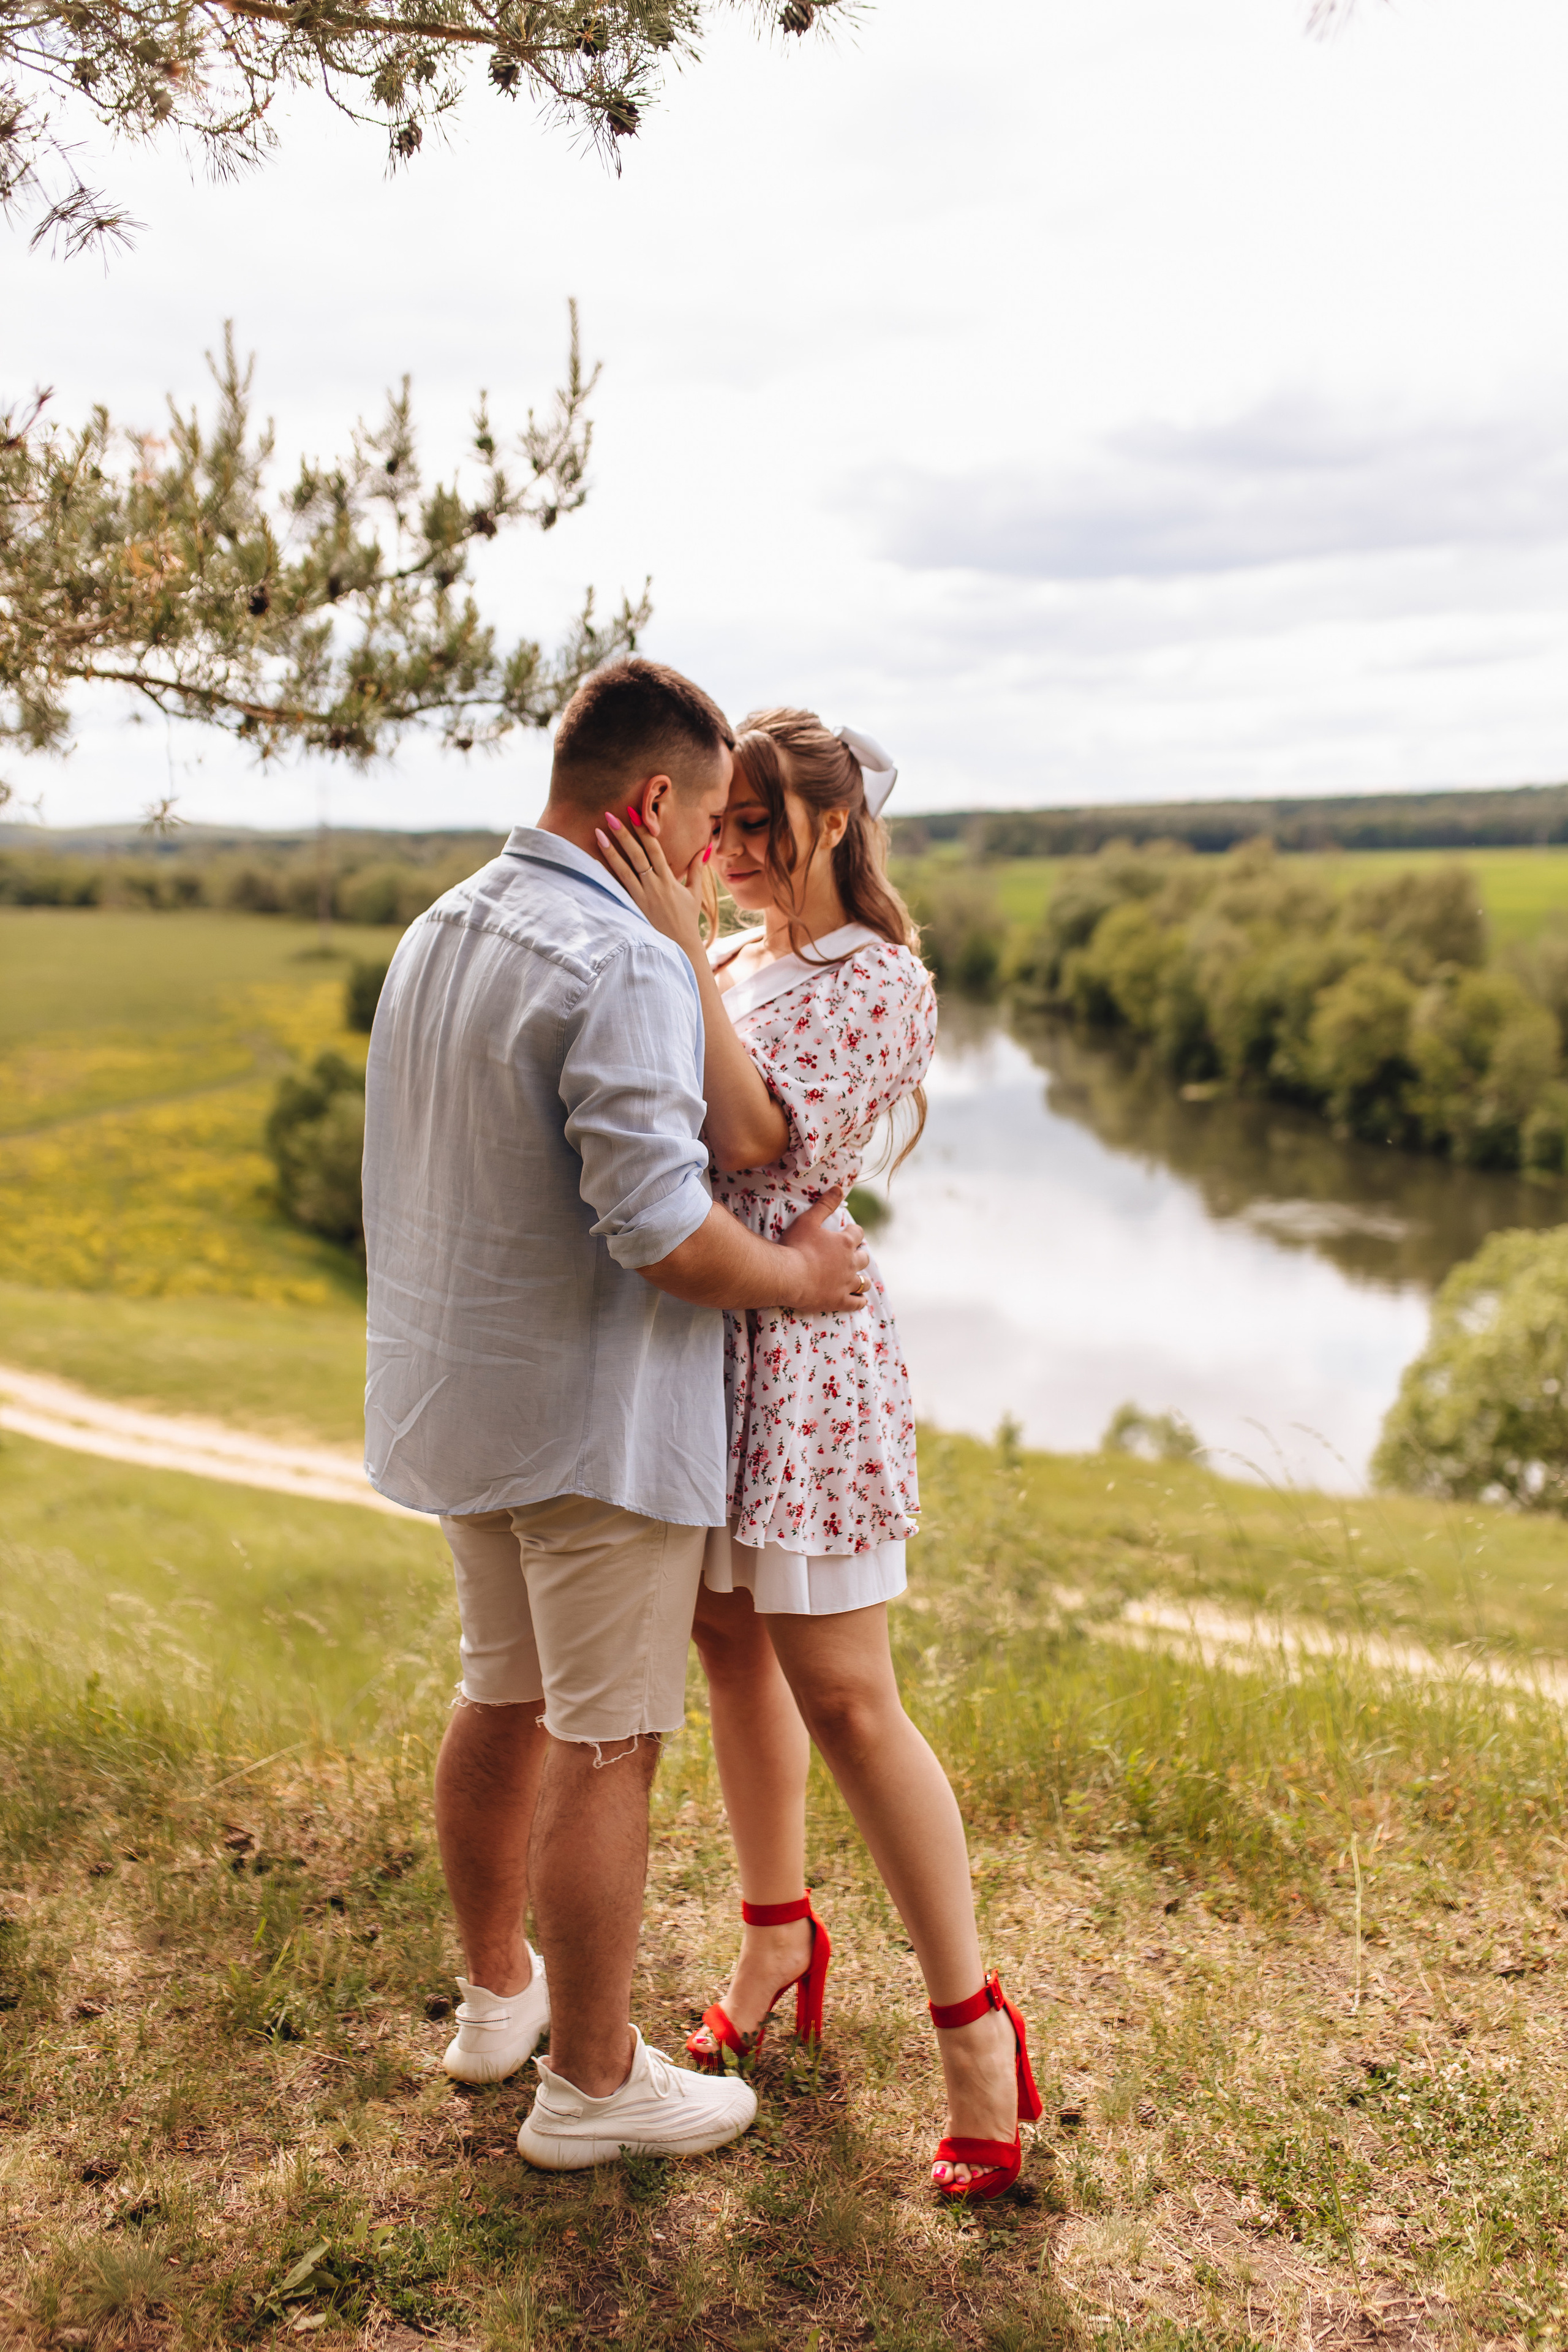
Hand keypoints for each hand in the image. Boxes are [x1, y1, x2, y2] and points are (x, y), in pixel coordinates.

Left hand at [595, 808, 705, 957]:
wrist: (678, 946)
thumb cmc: (686, 919)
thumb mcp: (694, 893)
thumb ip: (697, 870)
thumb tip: (705, 849)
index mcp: (669, 880)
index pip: (655, 850)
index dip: (644, 831)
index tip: (635, 814)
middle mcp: (654, 886)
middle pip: (637, 855)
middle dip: (624, 834)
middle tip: (611, 816)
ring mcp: (641, 897)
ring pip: (623, 870)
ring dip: (611, 851)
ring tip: (598, 833)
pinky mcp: (633, 908)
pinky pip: (618, 888)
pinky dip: (607, 874)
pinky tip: (595, 862)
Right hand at [778, 1186, 870, 1313]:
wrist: (788, 1276)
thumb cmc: (796, 1246)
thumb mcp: (808, 1220)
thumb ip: (825, 1204)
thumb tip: (840, 1188)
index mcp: (844, 1243)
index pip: (857, 1233)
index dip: (853, 1232)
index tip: (848, 1232)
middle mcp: (850, 1263)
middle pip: (863, 1257)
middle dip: (859, 1255)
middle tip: (851, 1256)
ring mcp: (846, 1283)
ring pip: (863, 1282)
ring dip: (861, 1279)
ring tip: (857, 1279)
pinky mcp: (839, 1301)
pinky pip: (857, 1302)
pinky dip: (859, 1301)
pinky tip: (860, 1301)